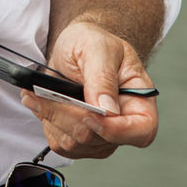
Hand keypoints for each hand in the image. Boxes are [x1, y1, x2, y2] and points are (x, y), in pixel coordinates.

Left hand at [20, 19, 157, 159]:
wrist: (73, 48)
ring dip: (54, 116)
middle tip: (51, 90)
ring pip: (74, 143)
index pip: (143, 130)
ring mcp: (101, 135)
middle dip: (70, 114)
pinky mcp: (79, 140)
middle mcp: (123, 122)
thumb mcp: (97, 48)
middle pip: (98, 139)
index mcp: (140, 98)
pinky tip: (43, 101)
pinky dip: (47, 120)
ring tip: (43, 92)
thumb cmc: (92, 43)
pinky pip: (59, 143)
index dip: (116, 130)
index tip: (90, 115)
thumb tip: (106, 110)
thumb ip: (102, 77)